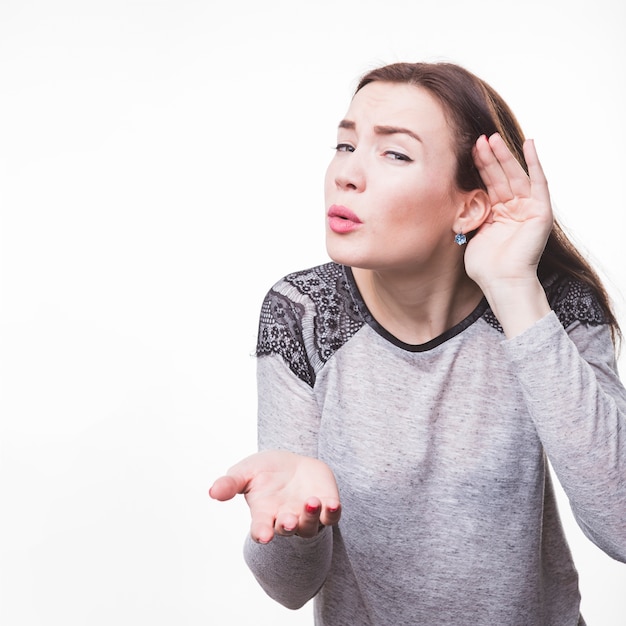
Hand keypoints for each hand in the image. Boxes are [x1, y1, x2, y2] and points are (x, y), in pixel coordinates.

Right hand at [209, 450, 340, 543]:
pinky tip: (332, 504)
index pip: (261, 528)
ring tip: (310, 503)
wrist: (292, 464)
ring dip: (310, 517)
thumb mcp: (244, 473)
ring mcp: (307, 515)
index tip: (263, 536)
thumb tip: (212, 492)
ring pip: (310, 526)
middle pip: (287, 529)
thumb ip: (230, 484)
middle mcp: (286, 519)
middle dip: (288, 526)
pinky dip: (332, 512)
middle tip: (287, 521)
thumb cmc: (263, 471)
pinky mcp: (326, 506)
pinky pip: (331, 516)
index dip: (262, 533)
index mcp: (264, 514)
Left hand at [465, 133, 553, 291]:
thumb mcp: (471, 233)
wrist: (501, 281)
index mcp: (498, 213)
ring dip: (504, 156)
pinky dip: (534, 162)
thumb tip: (454, 198)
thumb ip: (468, 214)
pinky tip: (529, 144)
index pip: (488, 184)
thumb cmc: (485, 266)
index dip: (479, 167)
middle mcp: (514, 208)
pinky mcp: (541, 211)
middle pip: (501, 176)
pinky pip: (539, 182)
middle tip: (479, 138)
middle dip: (490, 157)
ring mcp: (528, 208)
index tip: (468, 150)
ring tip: (491, 138)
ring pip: (515, 175)